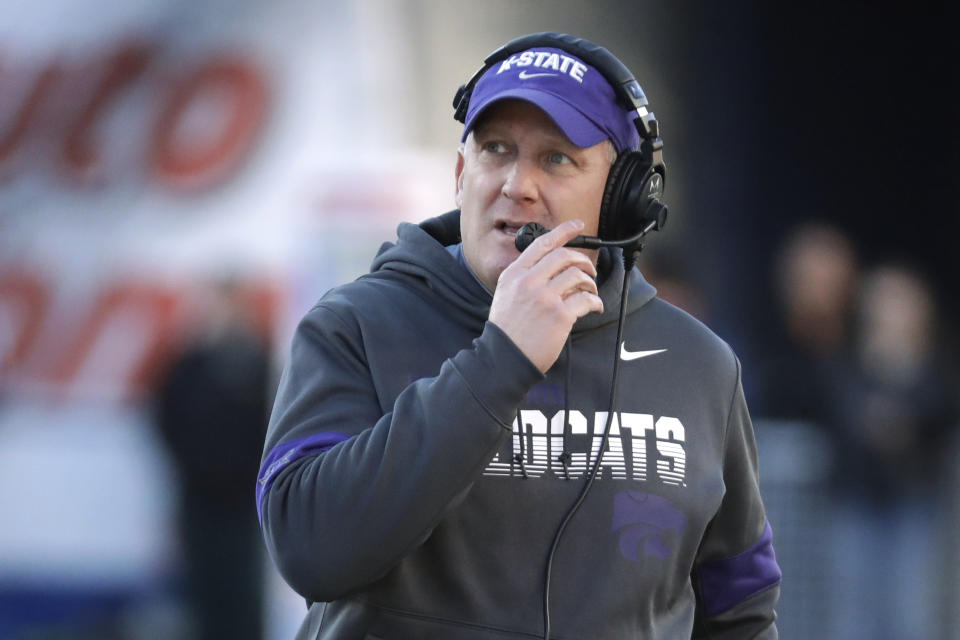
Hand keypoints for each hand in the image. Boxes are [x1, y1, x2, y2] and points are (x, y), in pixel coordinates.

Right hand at [488, 219, 603, 371]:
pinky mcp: (559, 315)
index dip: (563, 231)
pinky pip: (586, 299)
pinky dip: (595, 302)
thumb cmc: (507, 330)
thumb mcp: (505, 294)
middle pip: (564, 256)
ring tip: (590, 292)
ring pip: (578, 276)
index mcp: (514, 274)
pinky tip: (594, 307)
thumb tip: (554, 267)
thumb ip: (525, 278)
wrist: (504, 358)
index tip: (577, 225)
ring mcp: (545, 297)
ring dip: (590, 283)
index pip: (542, 244)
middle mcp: (528, 282)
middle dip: (583, 260)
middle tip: (590, 271)